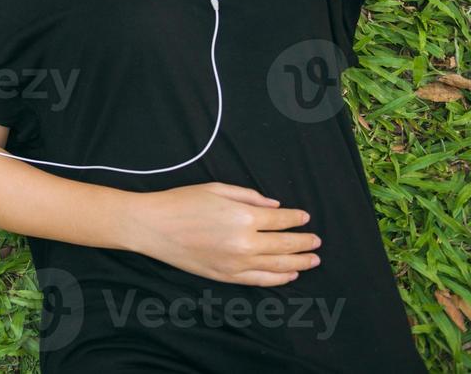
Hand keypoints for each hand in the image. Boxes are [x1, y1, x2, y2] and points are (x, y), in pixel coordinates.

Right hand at [127, 182, 322, 286]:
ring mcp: (236, 263)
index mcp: (243, 216)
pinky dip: (279, 278)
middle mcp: (244, 242)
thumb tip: (275, 206)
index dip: (296, 219)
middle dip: (304, 242)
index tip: (305, 218)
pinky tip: (290, 274)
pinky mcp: (227, 276)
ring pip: (278, 265)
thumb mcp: (216, 189)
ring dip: (299, 262)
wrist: (153, 227)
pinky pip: (260, 280)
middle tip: (317, 241)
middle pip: (284, 244)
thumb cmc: (181, 202)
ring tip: (313, 259)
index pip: (280, 219)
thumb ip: (249, 197)